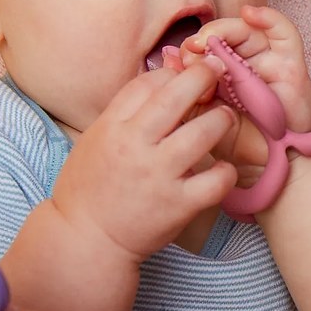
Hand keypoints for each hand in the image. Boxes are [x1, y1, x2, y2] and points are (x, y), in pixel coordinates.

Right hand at [51, 58, 237, 261]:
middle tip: (217, 70)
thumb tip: (161, 81)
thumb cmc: (89, 188)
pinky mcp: (178, 205)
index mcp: (112, 127)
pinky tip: (222, 169)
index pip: (148, 83)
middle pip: (176, 96)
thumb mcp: (96, 139)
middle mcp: (136, 146)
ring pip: (203, 132)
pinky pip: (216, 180)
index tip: (187, 74)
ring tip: (224, 118)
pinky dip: (226, 171)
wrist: (84, 240)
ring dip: (221, 119)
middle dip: (203, 76)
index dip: (173, 72)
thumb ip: (125, 112)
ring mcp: (159, 176)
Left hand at [177, 6, 310, 170]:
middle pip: (226, 33)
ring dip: (227, 28)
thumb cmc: (236, 143)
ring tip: (212, 38)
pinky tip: (251, 13)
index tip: (177, 61)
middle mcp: (246, 62)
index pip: (206, 46)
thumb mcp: (202, 115)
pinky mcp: (291, 63)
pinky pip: (284, 31)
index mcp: (223, 72)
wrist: (267, 165)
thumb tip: (167, 57)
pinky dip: (268, 17)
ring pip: (249, 28)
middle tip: (192, 48)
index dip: (191, 48)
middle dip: (206, 36)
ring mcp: (268, 61)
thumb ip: (186, 89)